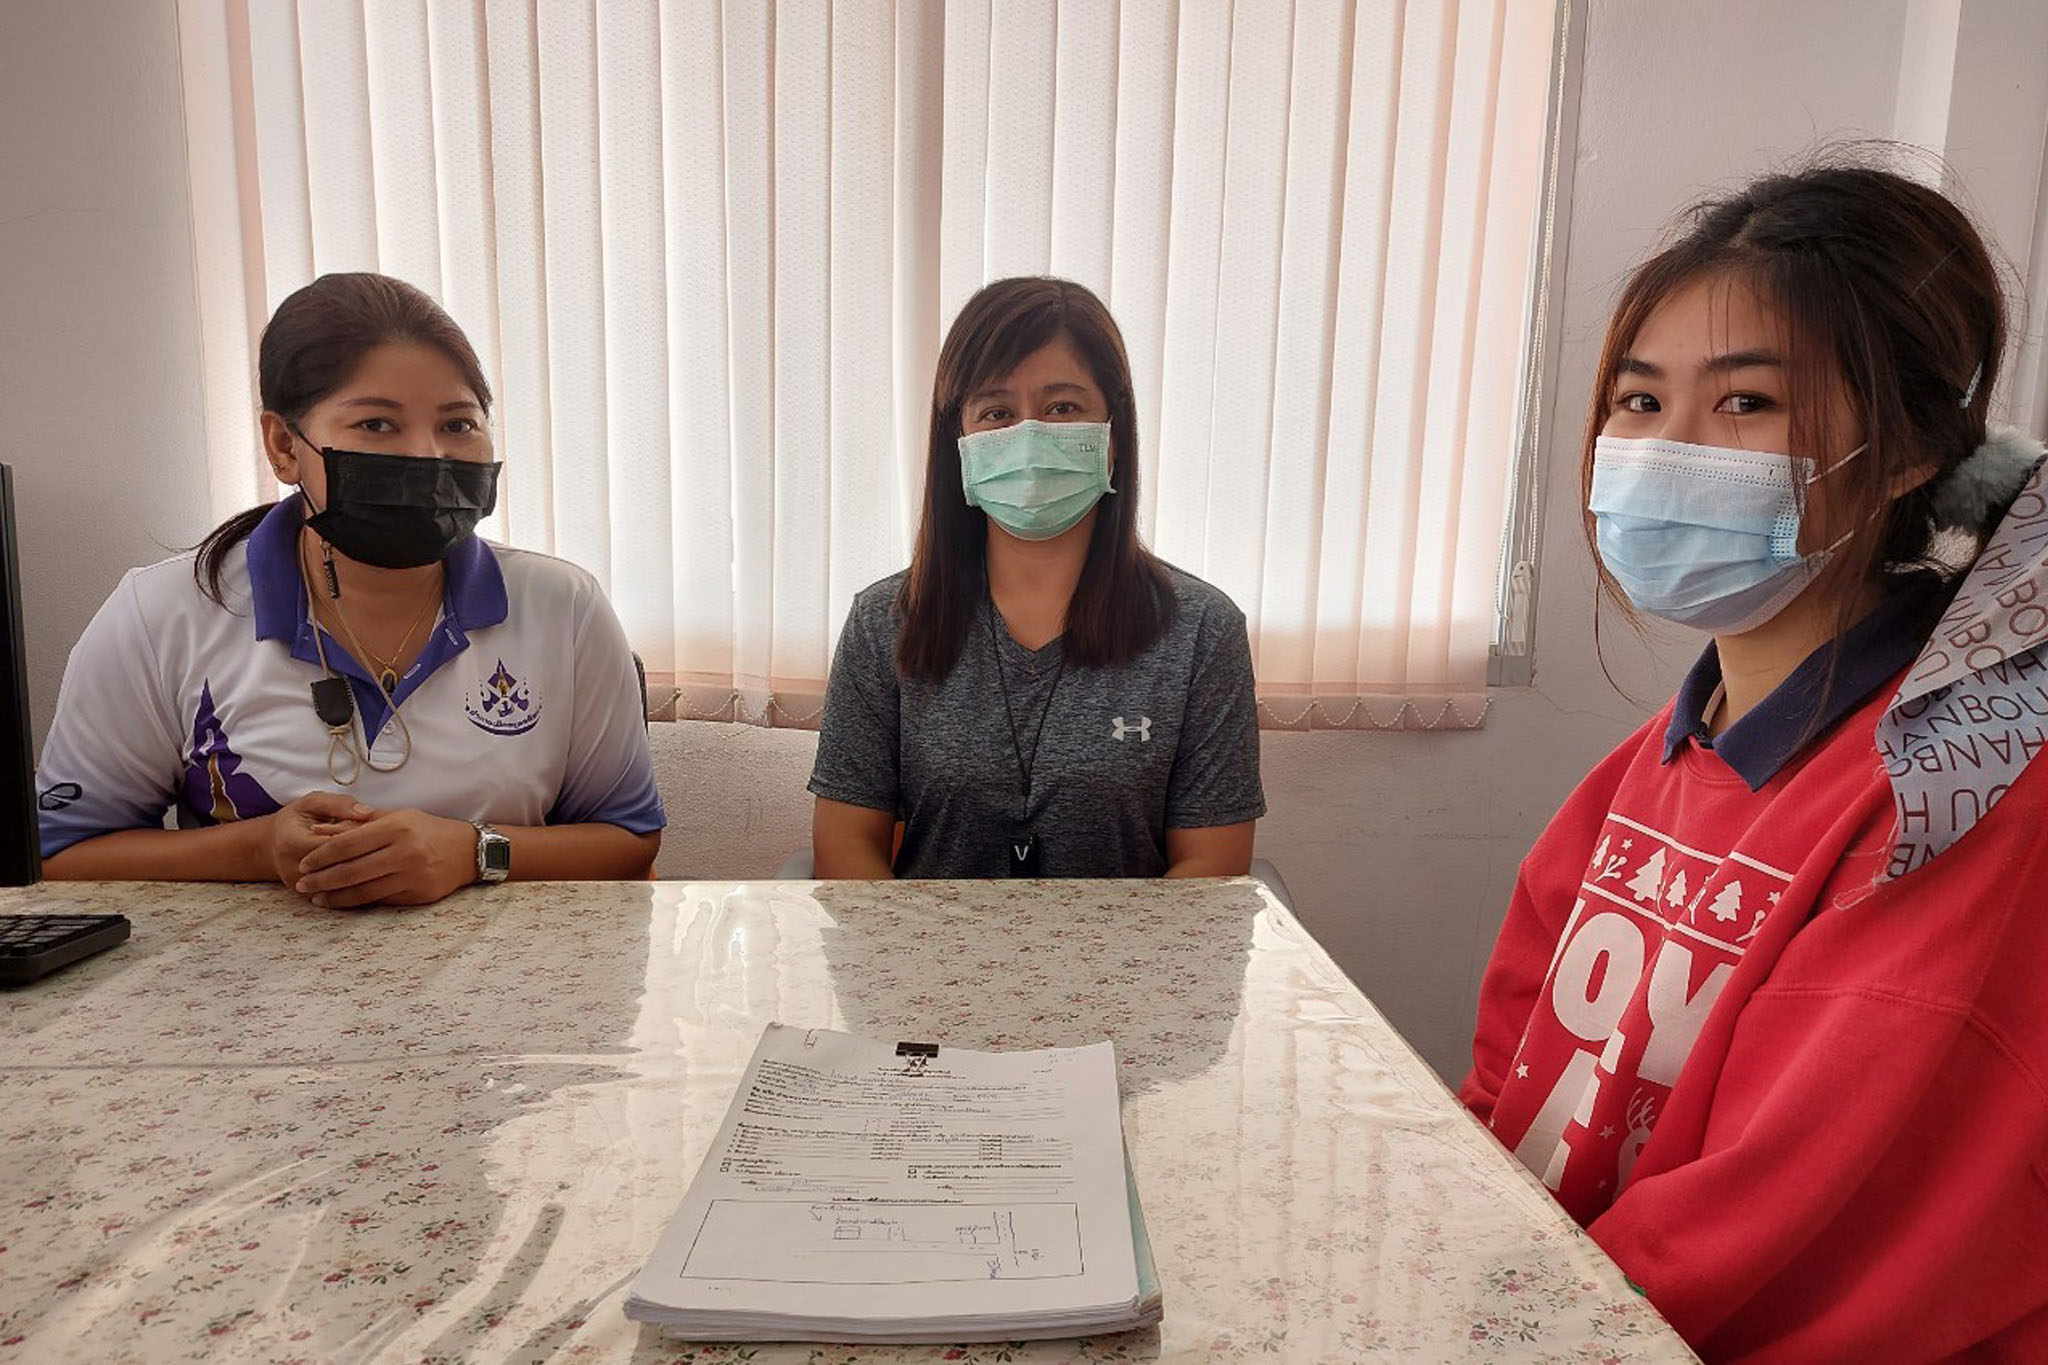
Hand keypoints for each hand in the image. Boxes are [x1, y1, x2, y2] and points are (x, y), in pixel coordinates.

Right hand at [262, 791, 372, 889]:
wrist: (272, 846)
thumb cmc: (297, 820)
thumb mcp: (313, 803)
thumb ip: (338, 804)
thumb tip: (366, 812)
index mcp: (293, 843)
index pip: (335, 846)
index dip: (360, 838)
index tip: (378, 829)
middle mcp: (295, 871)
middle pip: (341, 868)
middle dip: (366, 856)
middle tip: (383, 846)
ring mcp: (302, 888)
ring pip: (343, 885)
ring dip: (364, 872)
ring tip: (378, 857)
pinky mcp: (310, 897)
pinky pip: (340, 894)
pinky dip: (358, 883)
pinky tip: (370, 872)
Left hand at [292, 808, 479, 908]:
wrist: (469, 851)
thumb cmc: (428, 830)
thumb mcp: (398, 817)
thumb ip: (360, 823)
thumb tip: (319, 831)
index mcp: (397, 827)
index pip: (348, 843)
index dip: (321, 856)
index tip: (304, 864)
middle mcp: (405, 851)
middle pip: (351, 870)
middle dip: (321, 879)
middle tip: (301, 885)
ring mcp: (413, 875)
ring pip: (364, 890)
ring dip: (335, 896)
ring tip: (316, 898)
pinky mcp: (419, 894)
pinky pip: (381, 900)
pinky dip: (358, 903)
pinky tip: (343, 902)